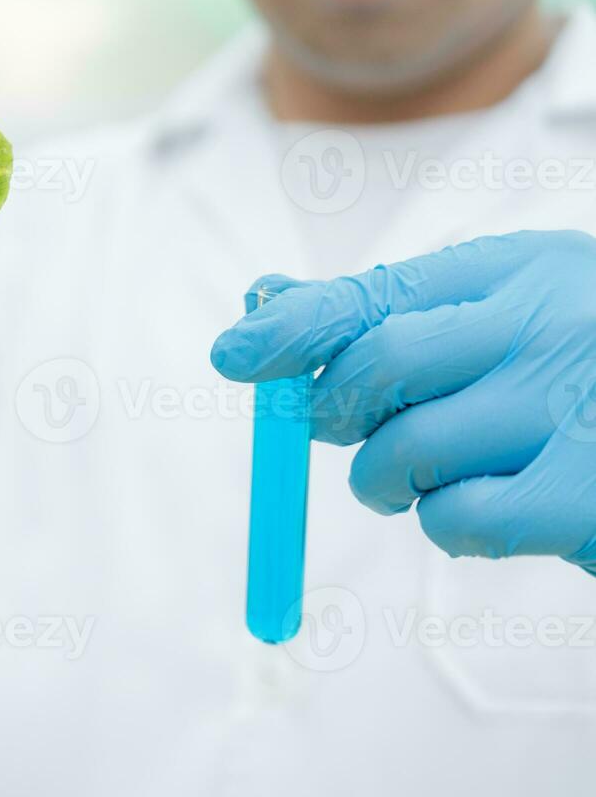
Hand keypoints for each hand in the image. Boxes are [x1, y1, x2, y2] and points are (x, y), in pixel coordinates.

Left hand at [211, 230, 595, 574]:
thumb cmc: (583, 367)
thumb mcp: (505, 309)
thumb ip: (393, 310)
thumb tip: (263, 303)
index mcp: (519, 272)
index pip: (379, 293)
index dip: (297, 326)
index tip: (235, 353)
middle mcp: (547, 328)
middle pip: (377, 365)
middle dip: (334, 407)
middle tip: (339, 425)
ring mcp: (570, 409)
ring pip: (404, 453)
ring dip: (390, 477)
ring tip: (436, 469)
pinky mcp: (586, 495)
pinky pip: (457, 521)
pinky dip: (448, 524)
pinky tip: (493, 506)